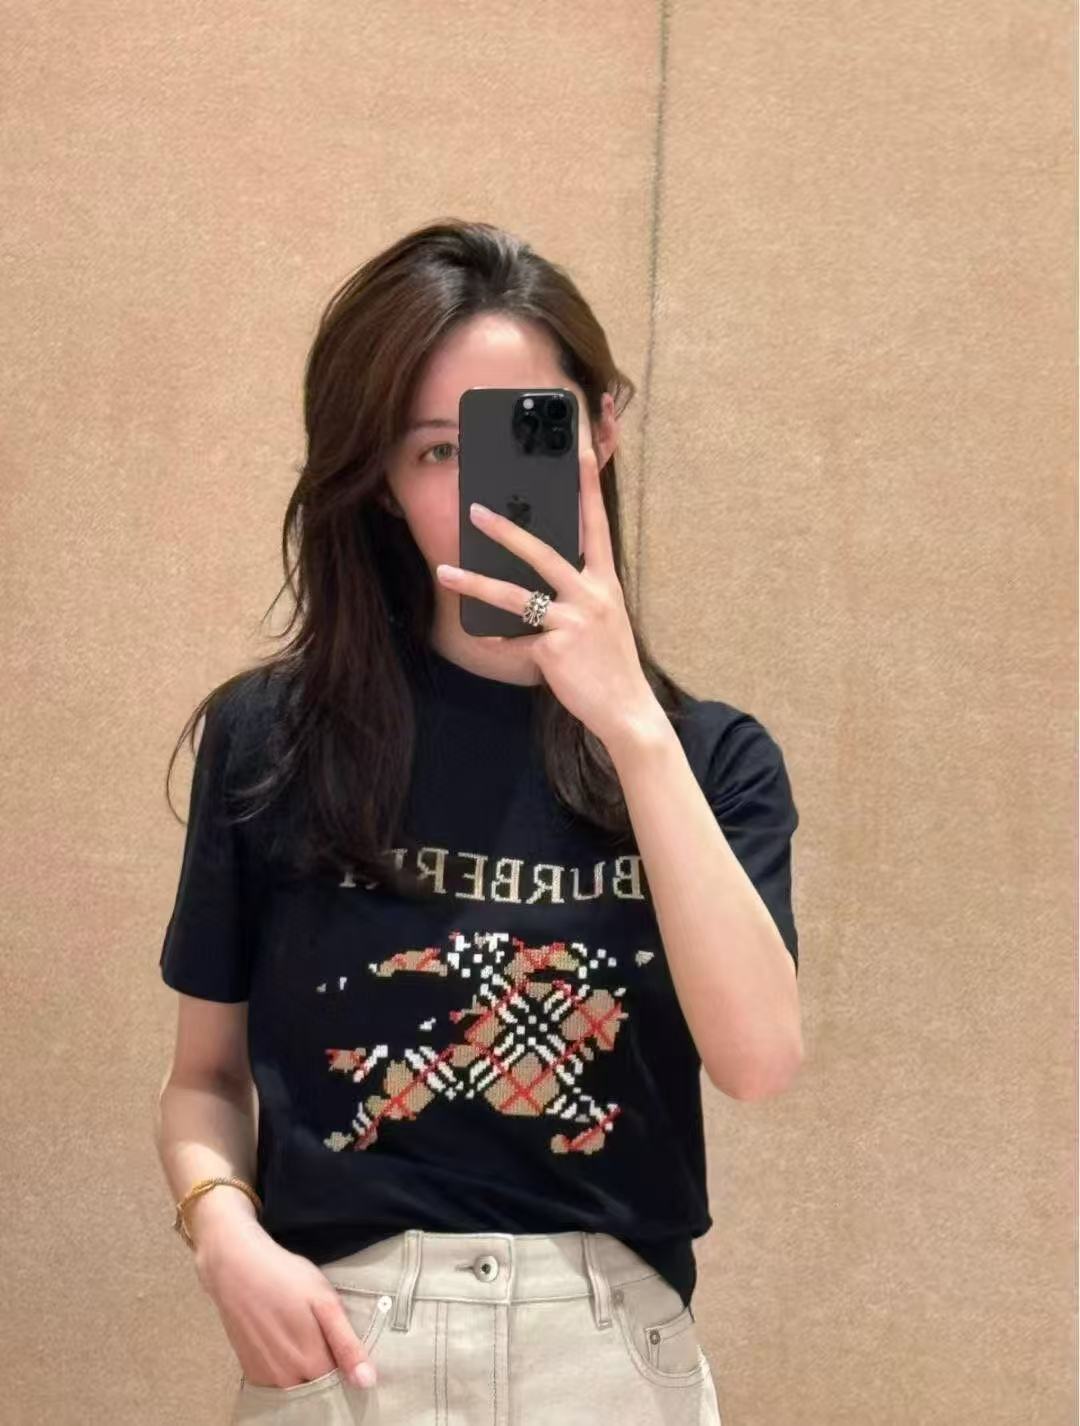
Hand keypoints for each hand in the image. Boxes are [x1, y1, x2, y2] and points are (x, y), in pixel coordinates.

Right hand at [195, 1219, 377, 1390]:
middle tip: (324, 1339)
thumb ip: (346, 1344)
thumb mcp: (325, 1301)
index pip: (340, 1384)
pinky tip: (285, 1343)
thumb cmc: (286, 1278)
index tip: (346, 1349)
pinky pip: (276, 1383)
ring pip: (297, 1387)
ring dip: (305, 1372)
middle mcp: (287, 1379)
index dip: (347, 1368)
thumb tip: (367, 1382)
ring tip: (304, 1338)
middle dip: (326, 1373)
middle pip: (318, 1388)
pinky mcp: (250, 1372)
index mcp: (311, 1363)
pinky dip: (285, 1370)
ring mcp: (265, 1378)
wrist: (235, 1268)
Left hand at [435, 447, 663, 750]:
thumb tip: (536, 580)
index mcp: (605, 582)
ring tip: (445, 571)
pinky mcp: (555, 649)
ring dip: (475, 582)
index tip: (577, 450)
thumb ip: (575, 594)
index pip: (596, 525)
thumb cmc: (609, 663)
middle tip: (476, 509)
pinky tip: (479, 637)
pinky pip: (514, 641)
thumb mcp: (602, 619)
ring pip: (515, 596)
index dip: (587, 487)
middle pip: (543, 553)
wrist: (627, 709)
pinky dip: (496, 641)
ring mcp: (573, 621)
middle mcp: (592, 595)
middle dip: (506, 531)